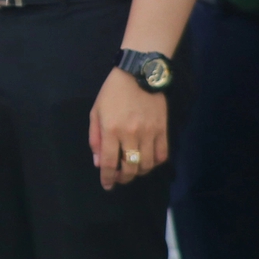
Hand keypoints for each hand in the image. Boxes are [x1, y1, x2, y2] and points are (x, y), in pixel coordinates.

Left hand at [88, 68, 167, 189]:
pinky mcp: (162, 129)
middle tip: (120, 178)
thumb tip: (99, 162)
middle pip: (130, 168)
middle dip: (123, 178)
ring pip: (146, 164)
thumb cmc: (113, 92)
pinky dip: (155, 163)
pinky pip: (162, 154)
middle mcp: (130, 134)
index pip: (110, 163)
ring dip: (139, 172)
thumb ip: (96, 138)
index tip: (107, 185)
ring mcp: (149, 132)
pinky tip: (148, 161)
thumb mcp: (96, 112)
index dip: (108, 178)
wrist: (138, 73)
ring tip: (133, 170)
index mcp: (111, 130)